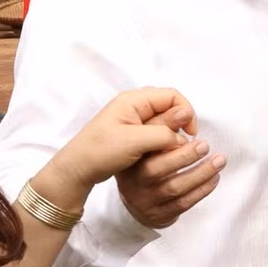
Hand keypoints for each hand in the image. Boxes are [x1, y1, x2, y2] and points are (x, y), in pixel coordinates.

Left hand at [39, 88, 223, 229]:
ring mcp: (133, 120)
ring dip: (170, 137)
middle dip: (178, 126)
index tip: (190, 134)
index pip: (173, 96)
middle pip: (170, 108)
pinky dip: (161, 144)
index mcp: (134, 100)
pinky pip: (155, 134)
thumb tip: (186, 124)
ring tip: (165, 153)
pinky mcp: (132, 134)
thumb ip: (164, 130)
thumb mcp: (135, 141)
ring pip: (164, 123)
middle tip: (176, 146)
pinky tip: (157, 156)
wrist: (76, 170)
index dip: (187, 113)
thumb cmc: (100, 151)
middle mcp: (134, 106)